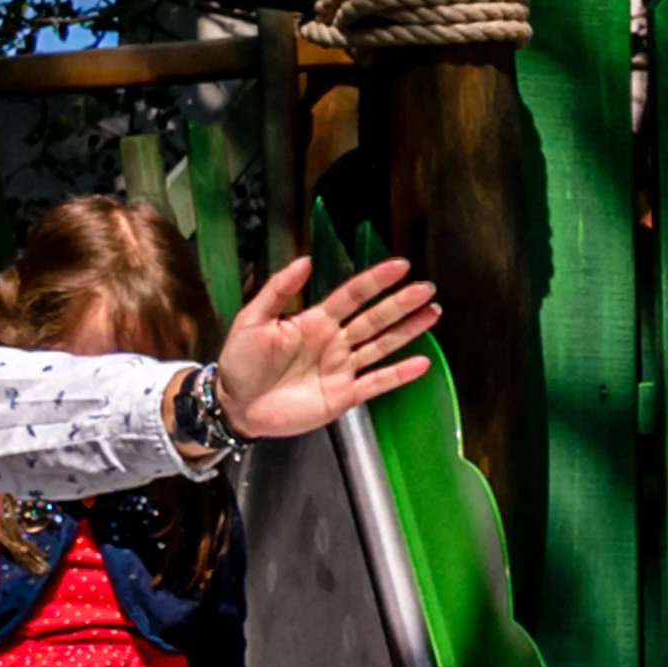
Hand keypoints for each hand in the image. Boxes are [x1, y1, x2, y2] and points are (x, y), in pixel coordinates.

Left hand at [207, 255, 439, 441]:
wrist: (235, 405)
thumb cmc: (240, 362)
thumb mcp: (252, 319)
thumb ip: (278, 290)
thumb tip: (305, 260)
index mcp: (315, 320)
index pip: (352, 295)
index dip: (376, 280)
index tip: (400, 266)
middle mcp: (334, 341)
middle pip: (374, 318)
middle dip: (401, 303)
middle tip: (427, 289)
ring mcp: (341, 368)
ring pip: (381, 346)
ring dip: (407, 331)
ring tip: (432, 314)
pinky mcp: (343, 396)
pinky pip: (376, 383)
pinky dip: (398, 374)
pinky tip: (421, 363)